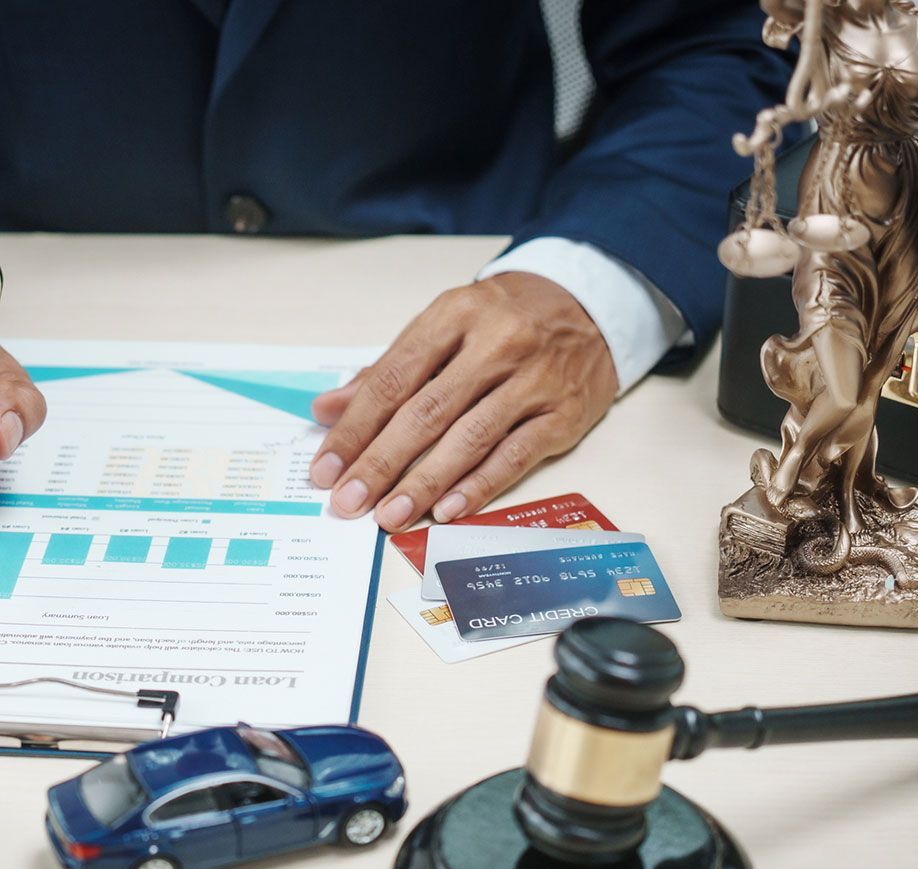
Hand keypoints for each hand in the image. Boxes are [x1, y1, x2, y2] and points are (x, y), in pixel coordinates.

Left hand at [308, 273, 616, 530]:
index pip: (393, 378)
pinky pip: (514, 455)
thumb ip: (387, 371)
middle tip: (347, 501)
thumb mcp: (445, 326)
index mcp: (455, 315)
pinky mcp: (563, 413)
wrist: (592, 303)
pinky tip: (446, 510)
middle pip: (426, 411)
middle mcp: (495, 344)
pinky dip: (478, 485)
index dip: (355, 428)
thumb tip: (327, 410)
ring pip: (469, 438)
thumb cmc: (505, 319)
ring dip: (424, 483)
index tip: (326, 468)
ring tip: (388, 515)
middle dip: (380, 462)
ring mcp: (533, 380)